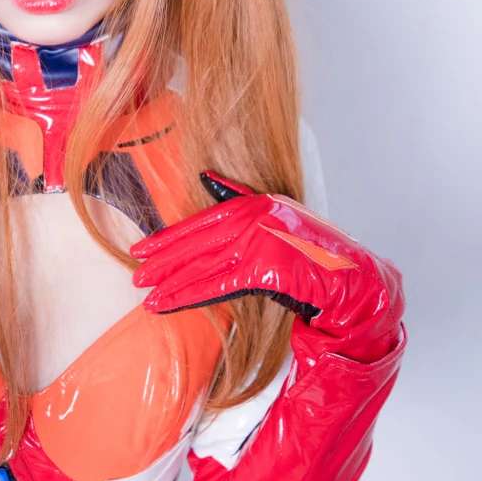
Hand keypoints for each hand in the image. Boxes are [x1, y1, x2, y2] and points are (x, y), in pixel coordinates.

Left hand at [130, 170, 404, 364]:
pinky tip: (165, 304)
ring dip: (170, 282)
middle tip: (134, 275)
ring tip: (144, 295)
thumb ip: (240, 197)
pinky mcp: (263, 269)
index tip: (141, 249)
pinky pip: (216, 286)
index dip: (169, 237)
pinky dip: (187, 296)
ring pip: (202, 266)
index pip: (203, 222)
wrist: (347, 278)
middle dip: (162, 260)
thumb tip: (204, 176)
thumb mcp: (276, 215)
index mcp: (256, 203)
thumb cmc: (311, 252)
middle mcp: (255, 219)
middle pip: (197, 243)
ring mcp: (259, 243)